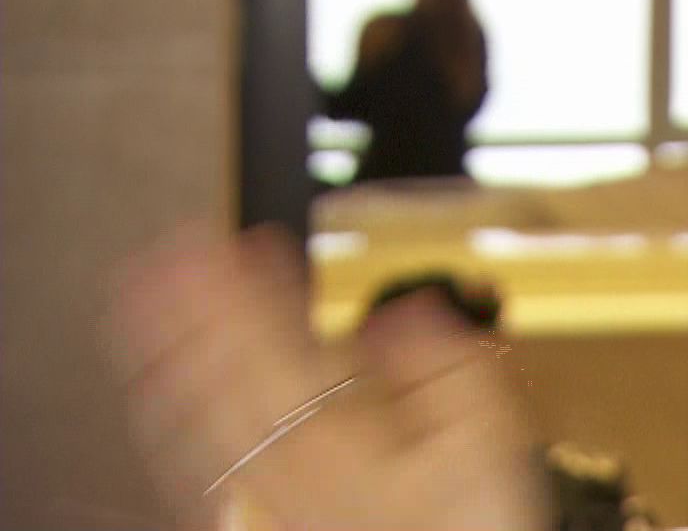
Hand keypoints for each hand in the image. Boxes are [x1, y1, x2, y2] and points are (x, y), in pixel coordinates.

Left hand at [106, 222, 548, 529]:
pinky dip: (168, 410)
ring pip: (199, 409)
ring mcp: (270, 486)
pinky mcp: (265, 508)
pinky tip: (158, 381)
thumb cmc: (471, 515)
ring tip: (145, 294)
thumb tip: (402, 312)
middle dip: (196, 303)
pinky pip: (196, 454)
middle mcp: (294, 458)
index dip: (251, 285)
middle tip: (171, 248)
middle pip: (225, 369)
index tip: (236, 239)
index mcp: (343, 429)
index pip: (278, 340)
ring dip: (167, 346)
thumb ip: (447, 363)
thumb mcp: (488, 427)